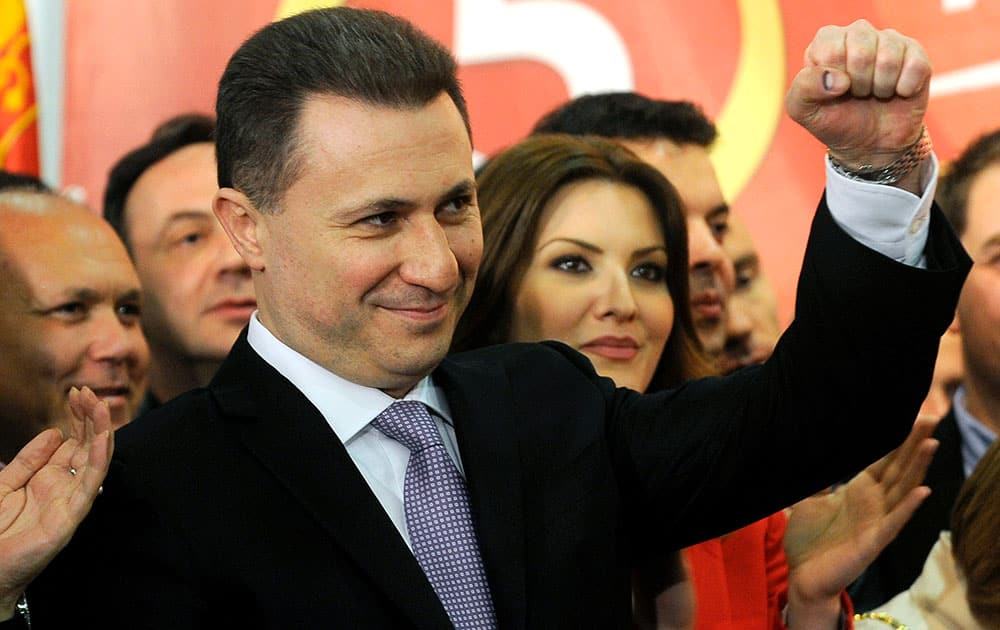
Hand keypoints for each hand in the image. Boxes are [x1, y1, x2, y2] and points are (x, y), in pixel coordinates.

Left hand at [0, 387, 113, 619]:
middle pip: (86, 444)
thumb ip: (29, 460)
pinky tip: (101, 439)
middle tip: (87, 392)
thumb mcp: (5, 485)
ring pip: (95, 459)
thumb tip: (54, 432)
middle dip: (89, 416)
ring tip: (99, 405)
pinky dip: (99, 460)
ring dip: (100, 431)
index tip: (77, 393)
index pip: (73, 440)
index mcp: (50, 477)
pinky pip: (90, 483)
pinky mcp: (72, 515)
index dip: (77, 416)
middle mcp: (66, 485)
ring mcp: (72, 499)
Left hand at [782, 416, 939, 625]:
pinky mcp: (874, 542)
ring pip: (902, 490)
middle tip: (929, 419)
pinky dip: (908, 507)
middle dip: (913, 445)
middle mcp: (872, 504)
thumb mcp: (806, 500)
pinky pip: (894, 522)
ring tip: (931, 444)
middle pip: (898, 469)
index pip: (883, 461)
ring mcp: (876, 522)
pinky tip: (922, 492)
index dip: (895, 441)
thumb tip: (810, 451)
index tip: (909, 418)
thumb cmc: (807, 540)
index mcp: (858, 492)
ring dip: (917, 468)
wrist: (801, 575)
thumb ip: (815, 479)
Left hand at [786, 20, 930, 178]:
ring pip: (889, 58)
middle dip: (859, 84)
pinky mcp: (916, 53)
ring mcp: (889, 41)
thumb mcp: (804, 110)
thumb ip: (804, 89)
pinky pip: (915, 65)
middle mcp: (858, 34)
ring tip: (874, 93)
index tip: (835, 91)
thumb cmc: (834, 121)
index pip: (830, 49)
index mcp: (827, 42)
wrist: (869, 145)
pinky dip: (904, 89)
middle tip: (857, 94)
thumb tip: (839, 79)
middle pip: (861, 52)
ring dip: (881, 87)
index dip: (833, 80)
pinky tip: (897, 92)